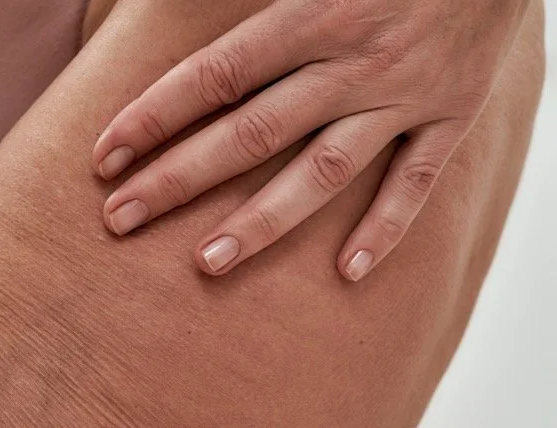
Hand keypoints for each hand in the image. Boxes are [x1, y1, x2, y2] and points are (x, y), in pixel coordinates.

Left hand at [93, 0, 529, 279]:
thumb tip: (166, 0)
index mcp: (310, 12)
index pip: (214, 75)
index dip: (154, 117)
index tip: (104, 157)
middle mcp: (353, 61)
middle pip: (251, 133)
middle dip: (178, 179)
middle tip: (119, 220)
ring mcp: (404, 94)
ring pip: (323, 170)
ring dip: (263, 221)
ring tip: (207, 263)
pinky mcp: (451, 115)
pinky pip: (416, 182)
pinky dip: (384, 229)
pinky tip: (346, 272)